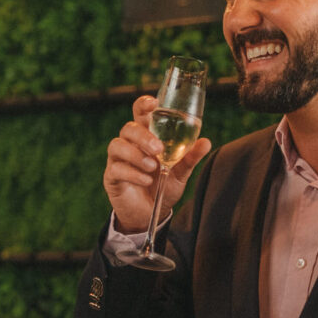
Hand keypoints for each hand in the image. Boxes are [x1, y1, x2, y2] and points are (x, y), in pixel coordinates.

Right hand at [103, 95, 211, 232]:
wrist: (152, 213)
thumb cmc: (164, 186)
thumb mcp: (181, 172)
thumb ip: (190, 157)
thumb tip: (205, 142)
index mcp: (147, 136)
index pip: (140, 113)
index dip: (143, 104)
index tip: (154, 104)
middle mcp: (130, 144)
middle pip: (129, 128)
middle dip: (143, 136)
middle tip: (158, 149)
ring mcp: (118, 159)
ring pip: (117, 145)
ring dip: (136, 155)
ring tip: (152, 167)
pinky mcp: (111, 176)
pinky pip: (116, 168)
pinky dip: (132, 173)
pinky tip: (146, 180)